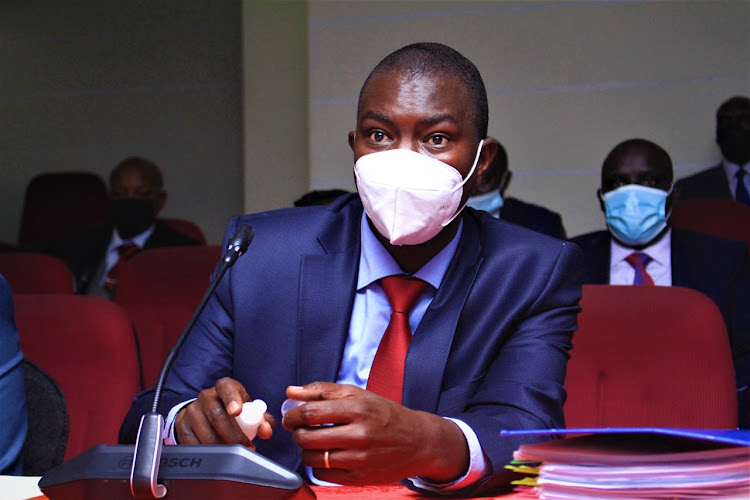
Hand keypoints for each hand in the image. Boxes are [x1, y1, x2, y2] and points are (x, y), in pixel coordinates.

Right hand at [175, 377, 274, 448]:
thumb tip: (266, 430)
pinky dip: (206, 452)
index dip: (232, 399)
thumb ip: (261, 419)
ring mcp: (192, 410)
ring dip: (221, 447)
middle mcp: (206, 396)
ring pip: (204, 431)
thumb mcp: (248, 409)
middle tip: (246, 447)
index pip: (227, 388)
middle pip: (216, 415)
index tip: (237, 412)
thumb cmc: (233, 410)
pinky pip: (193, 442)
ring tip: (234, 455)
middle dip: (233, 435)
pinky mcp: (182, 425)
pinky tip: (216, 457)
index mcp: (224, 387)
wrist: (206, 411)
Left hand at [282, 382, 467, 484]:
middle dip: (297, 433)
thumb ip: (323, 391)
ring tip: (316, 443)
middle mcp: (359, 434)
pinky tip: (328, 456)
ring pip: (312, 458)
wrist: (419, 441)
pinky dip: (319, 465)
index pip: (311, 413)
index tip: (291, 417)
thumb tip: (290, 392)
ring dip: (306, 450)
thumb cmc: (385, 414)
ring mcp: (359, 459)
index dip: (293, 415)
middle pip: (307, 437)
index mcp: (358, 408)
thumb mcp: (359, 394)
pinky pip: (322, 474)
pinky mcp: (359, 478)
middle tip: (301, 429)